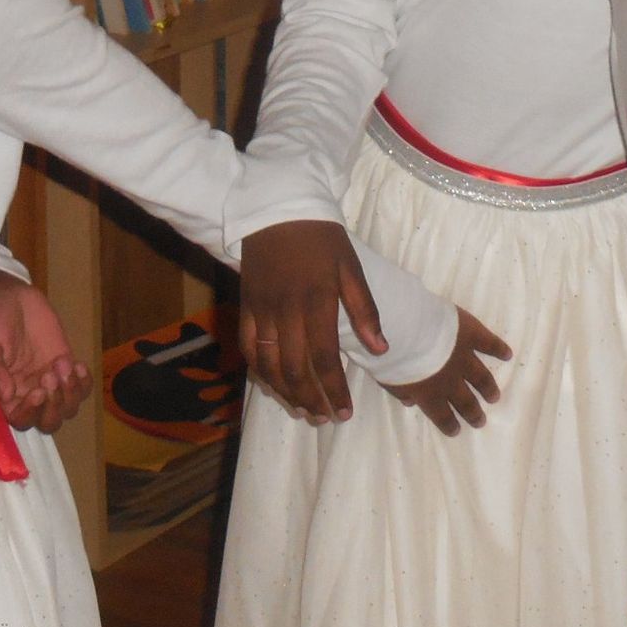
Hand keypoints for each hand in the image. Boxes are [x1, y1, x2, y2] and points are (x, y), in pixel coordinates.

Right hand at [0, 274, 92, 433]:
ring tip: (62, 363)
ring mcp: (48, 382)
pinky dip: (84, 382)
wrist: (9, 296)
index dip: (31, 413)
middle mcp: (27, 395)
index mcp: (4, 395)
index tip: (38, 391)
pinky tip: (78, 364)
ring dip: (70, 391)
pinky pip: (82, 387)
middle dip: (55, 406)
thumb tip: (5, 394)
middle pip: (49, 421)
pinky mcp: (64, 367)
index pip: (20, 420)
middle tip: (50, 375)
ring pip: (68, 408)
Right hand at [239, 220, 388, 423]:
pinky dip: (260, 373)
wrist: (277, 208)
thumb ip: (365, 309)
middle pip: (295, 369)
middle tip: (326, 418)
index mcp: (317, 301)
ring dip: (287, 393)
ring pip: (269, 365)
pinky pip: (249, 349)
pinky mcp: (246, 306)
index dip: (335, 390)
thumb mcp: (351, 267)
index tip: (345, 412)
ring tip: (304, 410)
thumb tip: (380, 348)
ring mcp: (262, 310)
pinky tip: (274, 385)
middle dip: (312, 400)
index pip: (325, 359)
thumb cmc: (321, 238)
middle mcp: (286, 311)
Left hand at [384, 308, 510, 435]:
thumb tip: (410, 401)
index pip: (442, 415)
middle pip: (465, 401)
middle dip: (473, 413)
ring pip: (481, 377)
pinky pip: (489, 343)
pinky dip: (499, 349)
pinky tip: (508, 354)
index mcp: (428, 393)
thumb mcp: (388, 378)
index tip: (456, 430)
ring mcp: (463, 357)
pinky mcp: (471, 334)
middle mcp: (450, 380)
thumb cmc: (390, 353)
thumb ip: (400, 391)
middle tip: (480, 420)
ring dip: (488, 388)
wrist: (403, 324)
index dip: (449, 424)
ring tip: (494, 396)